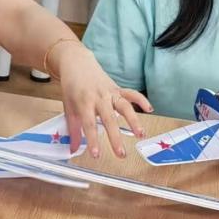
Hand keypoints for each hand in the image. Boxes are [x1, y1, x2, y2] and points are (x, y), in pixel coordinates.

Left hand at [55, 43, 151, 157]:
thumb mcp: (68, 108)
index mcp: (83, 103)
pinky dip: (141, 100)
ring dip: (133, 120)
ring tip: (141, 135)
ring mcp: (110, 92)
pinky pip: (131, 93)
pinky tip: (150, 109)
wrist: (77, 63)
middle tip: (121, 153)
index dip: (93, 140)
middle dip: (115, 137)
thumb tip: (73, 151)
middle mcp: (98, 97)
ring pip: (123, 106)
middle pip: (108, 119)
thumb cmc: (72, 88)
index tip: (96, 154)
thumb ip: (73, 130)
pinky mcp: (117, 88)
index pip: (89, 124)